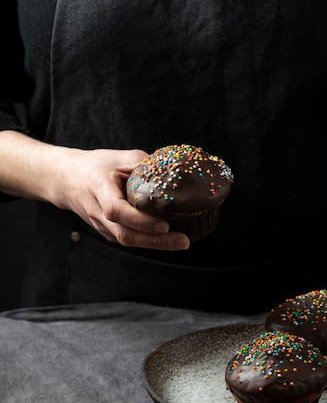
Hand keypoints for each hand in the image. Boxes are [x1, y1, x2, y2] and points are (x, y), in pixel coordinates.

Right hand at [56, 147, 189, 250]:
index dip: (140, 220)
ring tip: (181, 242)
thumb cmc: (96, 166)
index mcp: (99, 189)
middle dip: (156, 241)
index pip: (117, 211)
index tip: (164, 224)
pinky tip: (168, 240)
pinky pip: (129, 239)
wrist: (68, 179)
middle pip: (125, 234)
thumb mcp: (120, 158)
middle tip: (183, 241)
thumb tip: (174, 172)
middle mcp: (98, 212)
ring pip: (128, 241)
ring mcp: (102, 226)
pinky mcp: (108, 231)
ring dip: (156, 244)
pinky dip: (148, 241)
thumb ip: (145, 164)